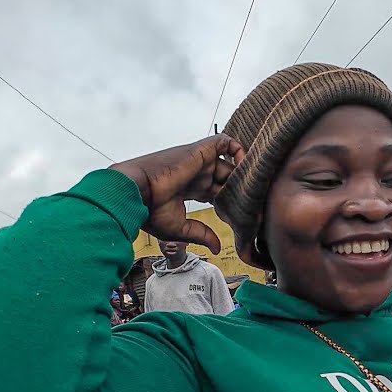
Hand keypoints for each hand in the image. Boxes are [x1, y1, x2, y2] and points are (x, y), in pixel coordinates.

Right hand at [110, 135, 245, 252]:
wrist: (136, 192)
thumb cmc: (149, 210)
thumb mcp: (179, 228)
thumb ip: (201, 234)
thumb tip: (218, 249)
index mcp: (189, 189)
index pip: (217, 191)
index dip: (231, 202)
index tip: (243, 217)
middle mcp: (196, 174)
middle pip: (227, 178)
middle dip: (242, 190)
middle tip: (256, 206)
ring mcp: (199, 161)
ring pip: (230, 161)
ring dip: (243, 171)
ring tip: (254, 188)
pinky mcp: (200, 150)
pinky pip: (225, 142)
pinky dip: (237, 150)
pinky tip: (244, 169)